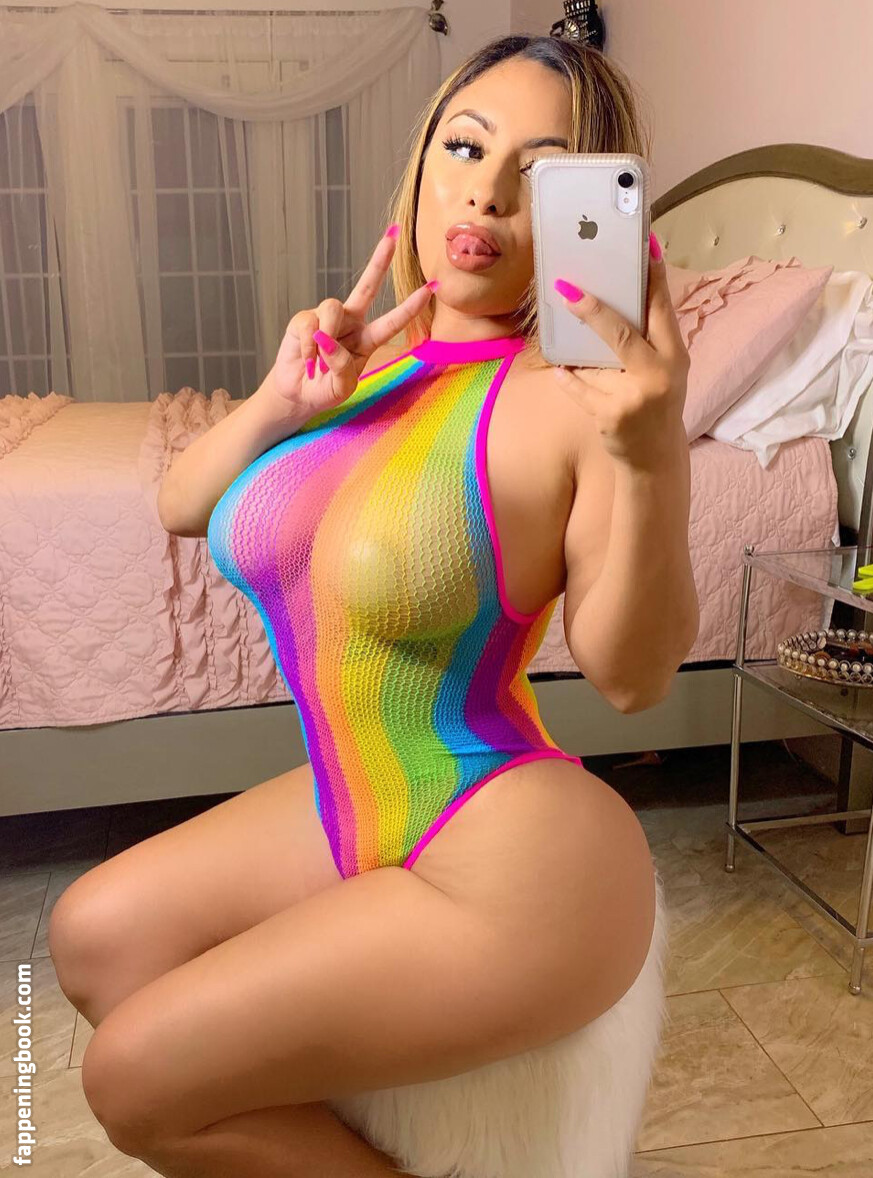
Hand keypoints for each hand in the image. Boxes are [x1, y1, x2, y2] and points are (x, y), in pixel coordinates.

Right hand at [270, 228, 436, 413]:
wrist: (297, 394)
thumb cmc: (325, 390)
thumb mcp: (342, 387)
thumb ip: (341, 366)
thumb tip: (326, 337)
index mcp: (368, 339)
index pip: (393, 321)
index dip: (412, 305)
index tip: (434, 286)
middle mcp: (351, 322)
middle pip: (368, 285)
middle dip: (380, 259)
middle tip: (394, 233)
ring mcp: (327, 319)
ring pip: (332, 307)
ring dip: (327, 336)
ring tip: (318, 363)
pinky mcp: (304, 319)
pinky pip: (309, 323)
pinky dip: (308, 346)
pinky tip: (307, 360)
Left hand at [551, 232, 689, 470]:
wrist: (655, 458)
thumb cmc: (655, 402)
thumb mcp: (664, 370)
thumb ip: (647, 340)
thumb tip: (614, 298)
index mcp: (675, 356)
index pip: (662, 309)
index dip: (654, 277)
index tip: (646, 245)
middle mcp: (658, 375)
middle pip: (622, 333)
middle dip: (593, 309)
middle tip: (566, 287)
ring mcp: (633, 397)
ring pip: (593, 362)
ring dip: (576, 350)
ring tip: (565, 335)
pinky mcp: (610, 415)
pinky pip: (577, 386)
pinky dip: (566, 377)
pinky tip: (561, 369)